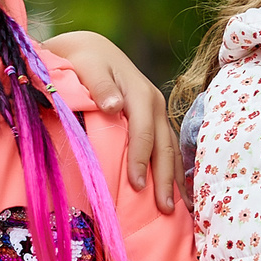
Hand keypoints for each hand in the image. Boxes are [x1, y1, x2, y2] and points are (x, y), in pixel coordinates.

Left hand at [44, 30, 179, 210]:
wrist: (91, 50)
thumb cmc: (84, 61)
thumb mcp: (88, 66)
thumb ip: (99, 85)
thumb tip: (113, 105)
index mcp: (140, 93)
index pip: (144, 133)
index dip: (140, 160)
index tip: (136, 186)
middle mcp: (155, 104)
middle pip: (164, 146)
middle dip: (165, 178)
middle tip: (163, 209)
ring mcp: (157, 113)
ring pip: (170, 149)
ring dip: (173, 179)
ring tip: (173, 209)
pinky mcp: (154, 121)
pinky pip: (167, 148)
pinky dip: (172, 170)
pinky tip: (175, 192)